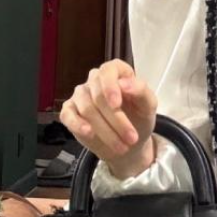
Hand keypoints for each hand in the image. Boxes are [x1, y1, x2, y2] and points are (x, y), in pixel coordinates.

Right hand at [60, 59, 157, 178]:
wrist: (129, 143)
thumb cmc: (139, 118)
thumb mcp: (148, 105)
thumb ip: (141, 90)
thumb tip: (124, 83)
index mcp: (117, 72)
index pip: (108, 70)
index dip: (110, 86)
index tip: (116, 104)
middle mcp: (96, 80)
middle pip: (98, 95)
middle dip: (116, 120)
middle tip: (131, 138)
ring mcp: (81, 95)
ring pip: (87, 109)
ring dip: (105, 130)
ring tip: (121, 146)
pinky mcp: (70, 111)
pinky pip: (68, 115)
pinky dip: (78, 125)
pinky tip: (89, 133)